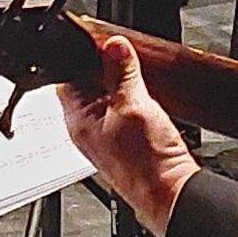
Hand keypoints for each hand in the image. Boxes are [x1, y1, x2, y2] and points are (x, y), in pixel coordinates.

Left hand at [56, 32, 195, 227]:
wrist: (170, 193)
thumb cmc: (145, 163)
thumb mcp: (134, 106)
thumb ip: (122, 73)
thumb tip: (114, 47)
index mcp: (78, 121)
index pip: (67, 77)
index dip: (82, 56)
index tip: (102, 44)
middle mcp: (88, 129)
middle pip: (88, 85)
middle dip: (106, 68)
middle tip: (123, 58)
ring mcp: (108, 136)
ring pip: (108, 97)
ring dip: (123, 85)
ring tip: (138, 79)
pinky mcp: (127, 141)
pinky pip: (124, 110)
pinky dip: (134, 100)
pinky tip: (148, 99)